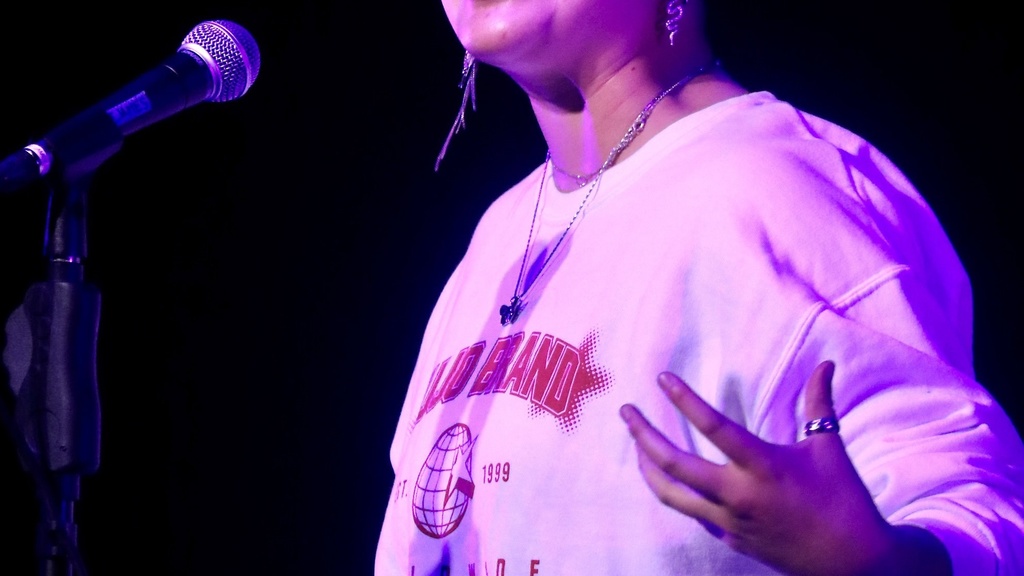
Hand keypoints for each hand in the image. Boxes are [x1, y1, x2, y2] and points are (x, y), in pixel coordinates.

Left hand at [619, 361, 949, 575]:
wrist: (853, 564)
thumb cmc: (844, 501)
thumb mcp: (830, 449)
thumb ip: (818, 405)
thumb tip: (826, 364)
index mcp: (763, 468)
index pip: (715, 428)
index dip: (686, 400)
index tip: (662, 378)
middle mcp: (739, 495)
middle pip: (675, 465)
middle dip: (644, 436)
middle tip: (626, 411)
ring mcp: (730, 521)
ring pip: (672, 495)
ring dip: (648, 467)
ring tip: (636, 444)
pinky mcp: (730, 539)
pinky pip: (692, 513)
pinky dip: (675, 493)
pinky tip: (667, 477)